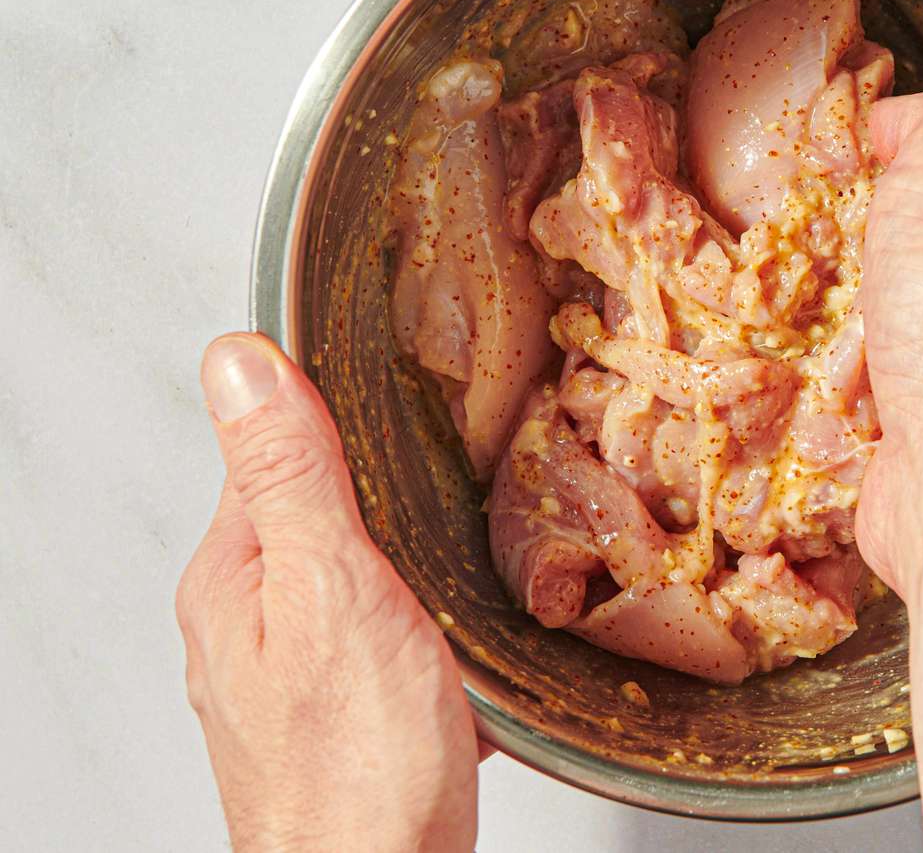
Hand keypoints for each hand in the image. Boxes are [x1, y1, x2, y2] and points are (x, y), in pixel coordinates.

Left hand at [176, 334, 482, 851]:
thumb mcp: (331, 589)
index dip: (342, 408)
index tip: (411, 381)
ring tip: (479, 537)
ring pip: (367, 570)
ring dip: (421, 553)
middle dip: (396, 484)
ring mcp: (298, 669)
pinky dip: (434, 617)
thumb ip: (290, 475)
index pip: (274, 447)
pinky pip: (393, 630)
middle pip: (326, 509)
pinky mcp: (347, 708)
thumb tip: (238, 362)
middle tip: (466, 461)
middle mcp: (252, 620)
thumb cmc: (357, 768)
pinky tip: (470, 627)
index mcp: (236, 576)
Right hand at [856, 91, 922, 596]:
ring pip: (875, 318)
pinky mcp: (922, 431)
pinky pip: (854, 390)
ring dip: (834, 320)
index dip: (895, 159)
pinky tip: (826, 380)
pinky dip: (828, 384)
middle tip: (822, 247)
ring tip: (821, 321)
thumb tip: (897, 126)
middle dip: (855, 247)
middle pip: (908, 244)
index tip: (846, 166)